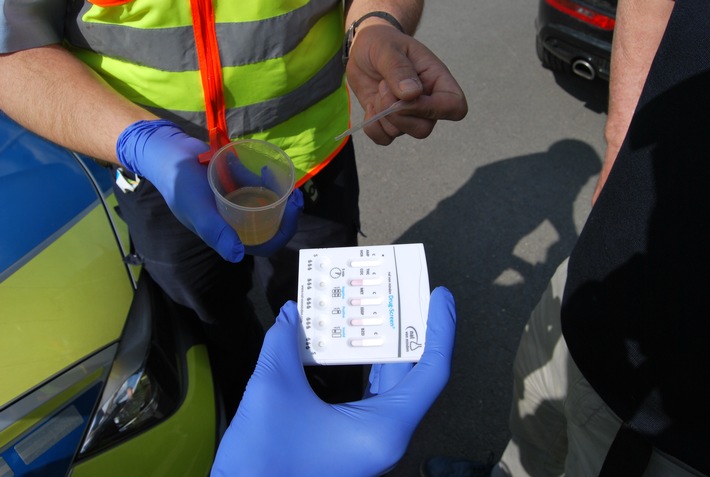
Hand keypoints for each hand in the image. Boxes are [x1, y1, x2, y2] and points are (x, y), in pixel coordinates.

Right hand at [116, 120, 302, 261]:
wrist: (169, 153)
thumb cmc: (181, 184)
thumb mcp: (198, 209)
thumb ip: (215, 231)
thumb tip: (237, 256)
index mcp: (228, 236)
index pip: (265, 243)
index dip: (283, 231)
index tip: (292, 208)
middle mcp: (236, 223)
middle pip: (271, 224)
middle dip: (286, 210)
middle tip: (295, 192)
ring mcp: (237, 205)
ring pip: (267, 205)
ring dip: (276, 192)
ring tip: (274, 174)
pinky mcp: (236, 188)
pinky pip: (257, 188)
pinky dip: (261, 179)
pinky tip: (263, 167)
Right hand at [210, 287, 456, 476]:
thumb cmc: (264, 457)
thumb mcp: (273, 390)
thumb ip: (284, 344)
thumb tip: (289, 313)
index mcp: (385, 427)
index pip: (431, 372)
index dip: (440, 329)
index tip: (440, 295)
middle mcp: (386, 436)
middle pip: (411, 376)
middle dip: (407, 331)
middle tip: (402, 293)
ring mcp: (368, 443)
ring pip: (389, 388)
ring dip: (382, 349)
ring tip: (377, 310)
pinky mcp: (350, 445)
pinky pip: (369, 400)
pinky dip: (363, 369)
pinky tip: (347, 346)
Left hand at [346, 25, 467, 144]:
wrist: (365, 49)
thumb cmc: (383, 44)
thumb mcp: (388, 48)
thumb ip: (399, 69)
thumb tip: (412, 94)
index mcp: (437, 80)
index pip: (455, 107)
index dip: (433, 109)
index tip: (408, 96)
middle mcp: (427, 102)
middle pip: (423, 129)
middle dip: (398, 114)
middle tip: (384, 88)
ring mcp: (409, 115)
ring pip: (401, 132)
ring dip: (382, 114)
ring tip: (379, 88)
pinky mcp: (390, 122)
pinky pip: (384, 138)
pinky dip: (373, 126)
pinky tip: (370, 106)